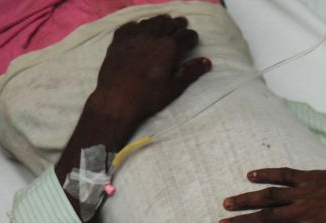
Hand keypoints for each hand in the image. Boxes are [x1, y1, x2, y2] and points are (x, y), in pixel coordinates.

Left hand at [91, 15, 210, 129]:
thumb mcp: (174, 87)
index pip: (185, 35)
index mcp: (169, 47)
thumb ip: (191, 72)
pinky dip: (137, 24)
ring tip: (164, 21)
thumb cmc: (148, 96)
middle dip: (177, 24)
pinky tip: (138, 27)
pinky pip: (130, 26)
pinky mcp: (119, 40)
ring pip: (150, 22)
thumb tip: (207, 62)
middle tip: (182, 23)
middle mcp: (153, 36)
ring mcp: (134, 36)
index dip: (191, 36)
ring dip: (159, 21)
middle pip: (168, 24)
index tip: (193, 38)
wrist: (117, 98)